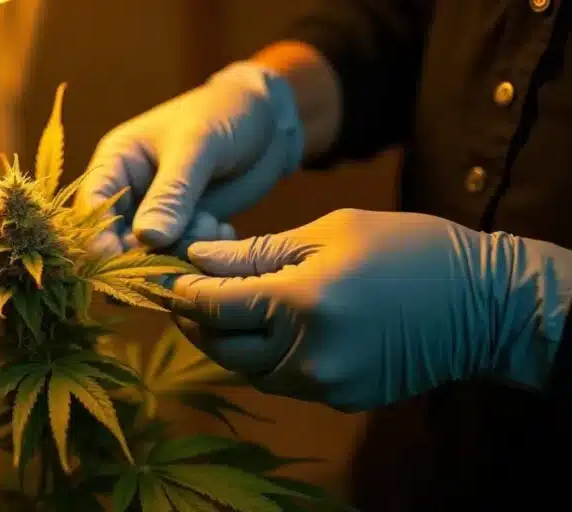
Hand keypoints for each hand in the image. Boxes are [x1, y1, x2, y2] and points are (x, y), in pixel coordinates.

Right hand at [78, 62, 304, 256]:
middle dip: (144, 254)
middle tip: (181, 249)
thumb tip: (147, 238)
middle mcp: (129, 193)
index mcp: (116, 162)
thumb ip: (172, 193)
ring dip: (180, 252)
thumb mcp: (197, 146)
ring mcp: (156, 215)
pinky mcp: (184, 230)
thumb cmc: (225, 114)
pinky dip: (200, 254)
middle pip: (115, 240)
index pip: (92, 205)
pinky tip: (224, 229)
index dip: (97, 235)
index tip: (115, 259)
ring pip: (150, 256)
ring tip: (212, 224)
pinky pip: (181, 258)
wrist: (269, 120)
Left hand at [163, 209, 571, 411]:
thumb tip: (198, 259)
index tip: (165, 277)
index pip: (214, 305)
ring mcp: (323, 383)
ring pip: (246, 370)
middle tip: (181, 295)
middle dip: (194, 320)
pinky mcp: (339, 399)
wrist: (480, 302)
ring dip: (226, 342)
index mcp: (300, 302)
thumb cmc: (406, 248)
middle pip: (221, 346)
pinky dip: (263, 357)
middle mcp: (305, 353)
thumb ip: (256, 252)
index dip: (182, 292)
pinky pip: (281, 381)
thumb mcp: (328, 231)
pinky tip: (262, 331)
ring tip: (218, 311)